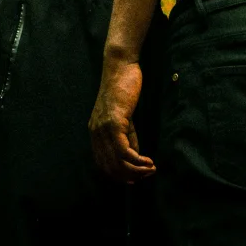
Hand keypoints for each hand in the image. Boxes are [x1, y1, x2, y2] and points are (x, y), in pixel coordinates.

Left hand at [89, 59, 154, 183]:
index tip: (135, 180)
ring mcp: (103, 129)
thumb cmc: (124, 87)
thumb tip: (135, 156)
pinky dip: (137, 161)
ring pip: (117, 162)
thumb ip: (128, 135)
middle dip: (129, 177)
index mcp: (95, 132)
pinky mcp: (114, 122)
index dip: (119, 176)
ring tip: (151, 170)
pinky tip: (148, 162)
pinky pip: (124, 151)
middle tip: (146, 176)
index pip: (103, 164)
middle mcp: (96, 133)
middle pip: (110, 167)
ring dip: (136, 171)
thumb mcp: (125, 116)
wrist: (120, 66)